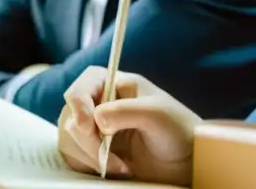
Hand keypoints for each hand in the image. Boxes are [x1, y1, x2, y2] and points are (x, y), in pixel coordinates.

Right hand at [59, 66, 199, 186]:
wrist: (186, 162)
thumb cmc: (177, 130)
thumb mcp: (157, 115)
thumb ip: (126, 111)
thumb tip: (96, 118)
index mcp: (117, 85)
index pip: (84, 84)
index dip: (78, 101)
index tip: (86, 124)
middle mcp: (102, 104)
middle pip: (71, 115)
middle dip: (87, 140)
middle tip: (107, 156)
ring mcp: (95, 129)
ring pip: (70, 139)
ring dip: (90, 157)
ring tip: (121, 167)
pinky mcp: (94, 152)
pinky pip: (75, 158)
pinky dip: (90, 167)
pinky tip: (117, 170)